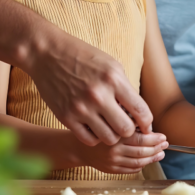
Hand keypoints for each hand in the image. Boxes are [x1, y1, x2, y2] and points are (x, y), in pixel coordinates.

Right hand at [32, 36, 152, 145]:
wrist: (47, 54)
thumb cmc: (83, 57)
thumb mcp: (111, 65)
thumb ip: (125, 88)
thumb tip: (137, 112)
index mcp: (114, 79)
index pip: (141, 110)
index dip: (147, 122)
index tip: (146, 125)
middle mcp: (99, 95)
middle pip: (126, 130)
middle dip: (131, 130)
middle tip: (127, 126)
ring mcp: (81, 108)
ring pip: (108, 139)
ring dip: (113, 136)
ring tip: (111, 127)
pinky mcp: (65, 117)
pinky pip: (88, 140)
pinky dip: (95, 138)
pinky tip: (96, 128)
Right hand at [76, 131, 166, 174]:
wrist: (80, 147)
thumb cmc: (100, 132)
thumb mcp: (112, 123)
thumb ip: (129, 126)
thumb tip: (152, 130)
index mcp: (115, 136)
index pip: (140, 139)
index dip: (154, 139)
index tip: (163, 137)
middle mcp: (113, 150)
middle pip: (141, 152)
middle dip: (156, 148)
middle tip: (165, 144)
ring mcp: (112, 162)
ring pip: (138, 162)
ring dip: (152, 158)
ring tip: (160, 153)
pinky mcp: (111, 170)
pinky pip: (131, 169)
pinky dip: (141, 165)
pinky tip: (147, 160)